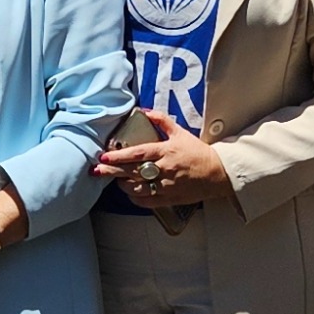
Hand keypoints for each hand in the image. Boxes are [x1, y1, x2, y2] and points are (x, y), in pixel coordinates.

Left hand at [93, 109, 229, 209]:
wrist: (218, 173)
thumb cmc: (198, 152)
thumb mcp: (180, 133)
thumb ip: (161, 121)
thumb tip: (144, 111)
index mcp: (166, 152)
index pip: (137, 154)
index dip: (119, 156)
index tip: (104, 156)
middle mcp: (164, 170)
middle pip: (132, 172)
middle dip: (111, 172)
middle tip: (96, 171)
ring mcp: (166, 186)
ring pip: (137, 188)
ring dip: (122, 184)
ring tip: (114, 180)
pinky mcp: (169, 199)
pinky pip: (147, 202)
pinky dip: (135, 198)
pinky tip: (129, 193)